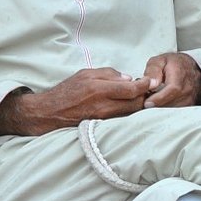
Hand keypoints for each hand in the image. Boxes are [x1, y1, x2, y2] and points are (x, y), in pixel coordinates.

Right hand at [0, 68, 151, 135]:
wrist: (49, 113)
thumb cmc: (67, 91)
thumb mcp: (86, 74)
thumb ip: (108, 74)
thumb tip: (129, 78)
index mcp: (99, 89)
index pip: (131, 89)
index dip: (145, 85)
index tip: (151, 82)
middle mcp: (102, 105)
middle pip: (135, 104)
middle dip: (144, 96)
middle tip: (147, 89)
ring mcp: (103, 118)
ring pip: (130, 113)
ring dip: (137, 105)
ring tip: (137, 97)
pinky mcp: (102, 126)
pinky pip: (121, 119)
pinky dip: (128, 112)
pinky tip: (127, 106)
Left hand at [142, 52, 200, 107]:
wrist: (191, 68)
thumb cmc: (173, 64)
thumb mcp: (160, 61)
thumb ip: (153, 70)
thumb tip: (151, 84)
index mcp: (180, 74)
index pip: (173, 89)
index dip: (160, 98)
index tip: (147, 103)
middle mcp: (188, 88)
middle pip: (171, 103)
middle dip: (155, 105)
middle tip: (144, 100)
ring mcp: (190, 99)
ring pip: (172, 110)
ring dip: (159, 108)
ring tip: (151, 99)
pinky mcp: (188, 106)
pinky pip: (174, 113)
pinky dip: (164, 110)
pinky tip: (158, 103)